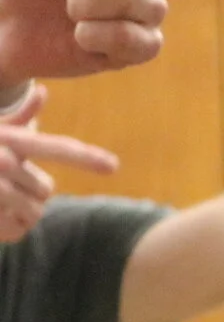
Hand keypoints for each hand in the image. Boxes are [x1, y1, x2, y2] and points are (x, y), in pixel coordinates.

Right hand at [0, 83, 119, 241]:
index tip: (113, 166)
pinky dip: (11, 227)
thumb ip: (19, 118)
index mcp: (7, 140)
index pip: (54, 147)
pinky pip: (19, 229)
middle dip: (31, 188)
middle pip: (47, 188)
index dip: (85, 157)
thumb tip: (44, 91)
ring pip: (35, 211)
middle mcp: (0, 162)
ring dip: (21, 210)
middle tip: (3, 181)